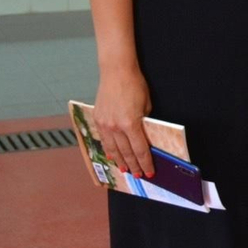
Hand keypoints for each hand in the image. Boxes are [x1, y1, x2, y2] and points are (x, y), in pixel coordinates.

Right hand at [92, 61, 154, 177]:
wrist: (116, 72)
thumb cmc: (135, 85)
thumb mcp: (146, 105)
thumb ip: (144, 123)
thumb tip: (144, 136)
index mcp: (131, 123)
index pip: (140, 149)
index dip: (145, 162)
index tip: (150, 171)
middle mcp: (116, 127)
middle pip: (126, 153)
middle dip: (134, 166)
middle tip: (139, 175)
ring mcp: (105, 124)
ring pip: (113, 149)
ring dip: (120, 161)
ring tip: (126, 170)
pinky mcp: (98, 120)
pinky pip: (104, 140)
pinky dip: (109, 150)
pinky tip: (112, 156)